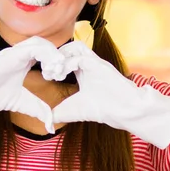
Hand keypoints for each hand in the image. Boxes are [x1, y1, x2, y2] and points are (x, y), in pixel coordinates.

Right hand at [0, 36, 64, 132]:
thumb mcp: (24, 104)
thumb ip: (39, 110)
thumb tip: (51, 127)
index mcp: (24, 61)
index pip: (46, 53)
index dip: (55, 62)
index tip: (58, 78)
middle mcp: (21, 54)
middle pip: (45, 45)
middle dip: (56, 57)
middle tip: (58, 74)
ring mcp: (16, 52)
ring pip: (41, 42)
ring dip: (52, 55)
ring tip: (54, 72)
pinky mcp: (12, 53)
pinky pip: (35, 46)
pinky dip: (46, 55)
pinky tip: (48, 69)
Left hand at [51, 41, 169, 148]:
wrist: (123, 112)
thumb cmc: (101, 110)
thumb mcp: (73, 110)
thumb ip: (59, 113)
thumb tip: (46, 123)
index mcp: (82, 72)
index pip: (65, 58)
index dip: (53, 64)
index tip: (46, 76)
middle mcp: (88, 65)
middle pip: (69, 49)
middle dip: (55, 58)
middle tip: (47, 72)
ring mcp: (94, 63)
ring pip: (76, 47)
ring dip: (61, 56)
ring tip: (54, 71)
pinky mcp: (99, 64)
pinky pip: (79, 57)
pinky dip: (67, 63)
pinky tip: (61, 75)